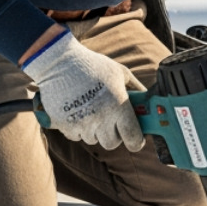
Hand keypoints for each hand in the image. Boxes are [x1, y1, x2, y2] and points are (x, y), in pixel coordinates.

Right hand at [23, 31, 145, 150]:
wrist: (58, 62)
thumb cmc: (93, 65)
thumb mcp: (120, 72)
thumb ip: (136, 88)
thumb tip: (148, 100)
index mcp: (118, 106)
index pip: (133, 139)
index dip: (136, 142)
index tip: (136, 139)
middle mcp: (102, 118)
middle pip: (112, 143)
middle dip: (113, 134)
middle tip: (110, 121)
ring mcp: (82, 124)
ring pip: (93, 139)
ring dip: (94, 130)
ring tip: (91, 110)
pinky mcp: (65, 126)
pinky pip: (76, 136)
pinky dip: (77, 128)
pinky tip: (77, 111)